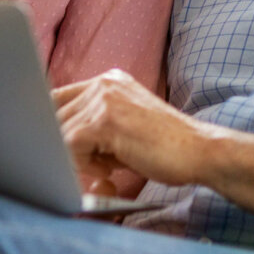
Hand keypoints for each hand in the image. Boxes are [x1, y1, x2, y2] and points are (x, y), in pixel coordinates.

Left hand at [55, 68, 217, 188]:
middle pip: (54, 114)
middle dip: (64, 146)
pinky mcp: (105, 120)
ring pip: (60, 131)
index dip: (52, 125)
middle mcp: (104, 83)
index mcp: (109, 81)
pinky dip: (82, 164)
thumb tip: (56, 143)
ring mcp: (104, 99)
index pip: (58, 97)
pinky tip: (109, 172)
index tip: (58, 148)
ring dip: (75, 158)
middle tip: (94, 166)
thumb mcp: (124, 129)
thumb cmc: (165, 149)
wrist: (201, 152)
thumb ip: (94, 128)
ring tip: (106, 169)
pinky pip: (70, 144)